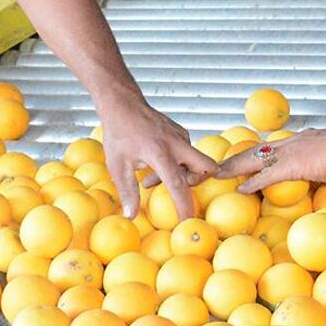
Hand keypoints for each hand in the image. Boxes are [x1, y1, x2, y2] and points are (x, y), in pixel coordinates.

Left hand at [98, 101, 216, 220]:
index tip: (186, 221)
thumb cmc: (118, 134)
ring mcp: (181, 136)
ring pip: (195, 161)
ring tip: (151, 179)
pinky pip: (187, 153)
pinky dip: (177, 164)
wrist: (123, 104)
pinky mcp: (180, 132)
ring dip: (181, 174)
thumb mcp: (118, 165)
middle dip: (200, 183)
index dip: (184, 206)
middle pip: (207, 167)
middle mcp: (177, 143)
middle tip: (180, 192)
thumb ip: (127, 191)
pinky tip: (154, 167)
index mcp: (160, 153)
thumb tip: (131, 216)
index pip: (178, 184)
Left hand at [218, 128, 325, 194]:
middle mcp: (294, 142)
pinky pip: (267, 176)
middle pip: (258, 148)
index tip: (247, 157)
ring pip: (255, 158)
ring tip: (220, 174)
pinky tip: (241, 189)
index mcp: (304, 139)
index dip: (259, 151)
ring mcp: (292, 152)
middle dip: (238, 156)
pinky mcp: (293, 166)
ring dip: (236, 166)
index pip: (275, 145)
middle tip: (222, 164)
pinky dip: (252, 182)